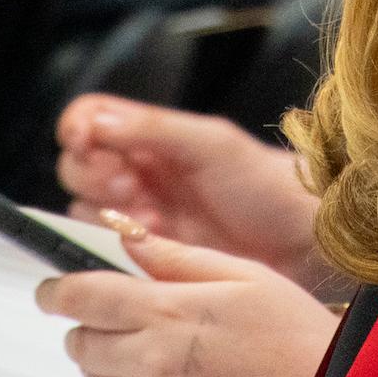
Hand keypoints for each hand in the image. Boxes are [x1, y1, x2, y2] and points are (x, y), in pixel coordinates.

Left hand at [38, 218, 338, 376]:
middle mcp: (152, 361)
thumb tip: (128, 237)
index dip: (56, 289)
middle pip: (79, 341)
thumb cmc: (293, 332)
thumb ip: (176, 257)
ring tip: (137, 345)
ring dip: (101, 359)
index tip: (50, 288)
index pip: (82, 296)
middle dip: (82, 323)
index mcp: (167, 311)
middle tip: (104, 312)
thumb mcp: (242, 273)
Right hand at [55, 96, 328, 290]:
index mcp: (151, 136)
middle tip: (128, 186)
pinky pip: (105, 251)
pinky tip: (153, 241)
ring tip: (149, 218)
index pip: (89, 120)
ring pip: (83, 211)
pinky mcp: (146, 256)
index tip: (86, 142)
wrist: (301, 241)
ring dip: (104, 214)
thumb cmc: (266, 183)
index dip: (78, 129)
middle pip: (76, 166)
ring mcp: (140, 216)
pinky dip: (117, 245)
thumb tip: (98, 122)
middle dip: (92, 176)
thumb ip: (154, 129)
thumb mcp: (212, 143)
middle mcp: (140, 173)